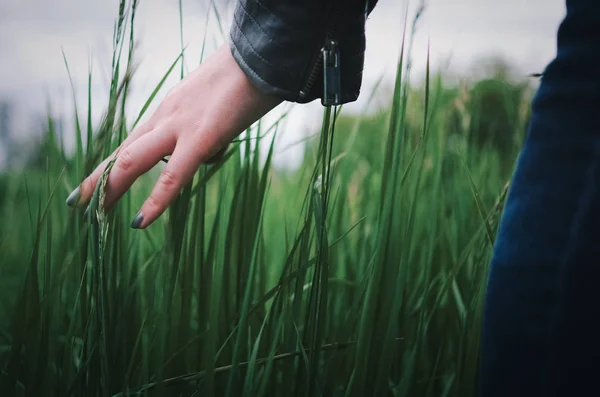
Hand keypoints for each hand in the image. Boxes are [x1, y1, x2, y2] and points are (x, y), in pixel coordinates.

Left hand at [65, 44, 281, 227]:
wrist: (262, 55)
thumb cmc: (246, 77)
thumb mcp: (217, 103)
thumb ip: (205, 122)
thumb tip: (208, 144)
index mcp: (170, 109)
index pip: (133, 141)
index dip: (112, 163)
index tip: (95, 181)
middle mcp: (167, 116)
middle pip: (124, 152)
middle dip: (100, 179)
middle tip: (80, 202)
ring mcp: (180, 125)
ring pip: (134, 159)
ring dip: (112, 187)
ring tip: (97, 214)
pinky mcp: (201, 136)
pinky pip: (174, 174)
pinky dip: (156, 199)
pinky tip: (140, 221)